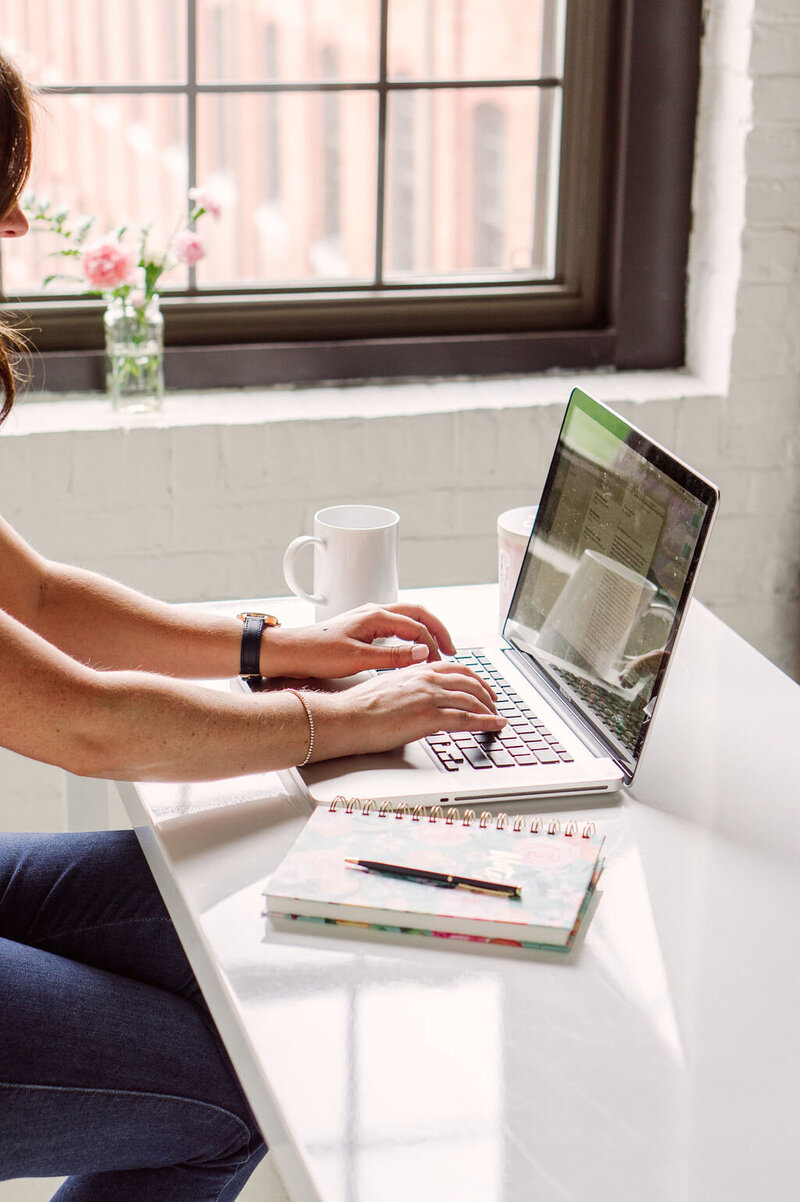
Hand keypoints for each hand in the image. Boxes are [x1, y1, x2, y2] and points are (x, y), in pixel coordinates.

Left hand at [263, 603, 456, 678]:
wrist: (292, 651)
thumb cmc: (319, 653)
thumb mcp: (358, 659)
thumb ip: (393, 655)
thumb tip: (423, 651)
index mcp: (376, 616)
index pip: (417, 627)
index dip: (433, 644)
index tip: (441, 662)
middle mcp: (374, 611)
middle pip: (418, 613)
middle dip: (438, 630)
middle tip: (452, 649)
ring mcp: (368, 617)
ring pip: (407, 617)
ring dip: (426, 630)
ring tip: (438, 648)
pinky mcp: (363, 626)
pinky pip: (396, 624)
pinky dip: (411, 634)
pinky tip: (413, 648)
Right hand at [307, 659, 505, 759]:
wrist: (347, 717)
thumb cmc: (360, 706)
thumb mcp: (390, 687)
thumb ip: (411, 688)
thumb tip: (420, 698)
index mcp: (417, 670)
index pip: (456, 668)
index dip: (475, 678)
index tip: (482, 687)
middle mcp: (427, 679)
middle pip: (470, 681)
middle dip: (487, 693)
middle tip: (494, 703)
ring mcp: (430, 697)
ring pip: (473, 699)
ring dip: (490, 708)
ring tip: (497, 716)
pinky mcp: (430, 717)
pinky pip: (468, 719)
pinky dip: (487, 722)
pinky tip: (496, 725)